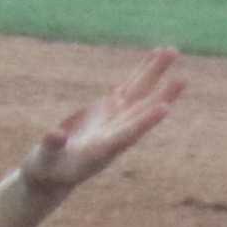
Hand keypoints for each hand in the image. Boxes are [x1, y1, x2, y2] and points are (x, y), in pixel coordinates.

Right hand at [20, 48, 185, 192]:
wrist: (53, 174)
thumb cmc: (45, 171)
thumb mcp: (44, 162)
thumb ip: (50, 147)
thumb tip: (54, 134)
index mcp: (100, 151)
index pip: (126, 135)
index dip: (144, 122)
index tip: (165, 109)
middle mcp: (114, 134)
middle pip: (139, 112)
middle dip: (160, 96)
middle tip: (182, 80)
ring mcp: (113, 119)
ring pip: (138, 94)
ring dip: (154, 74)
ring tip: (171, 51)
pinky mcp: (108, 109)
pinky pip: (129, 87)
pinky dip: (141, 73)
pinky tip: (154, 58)